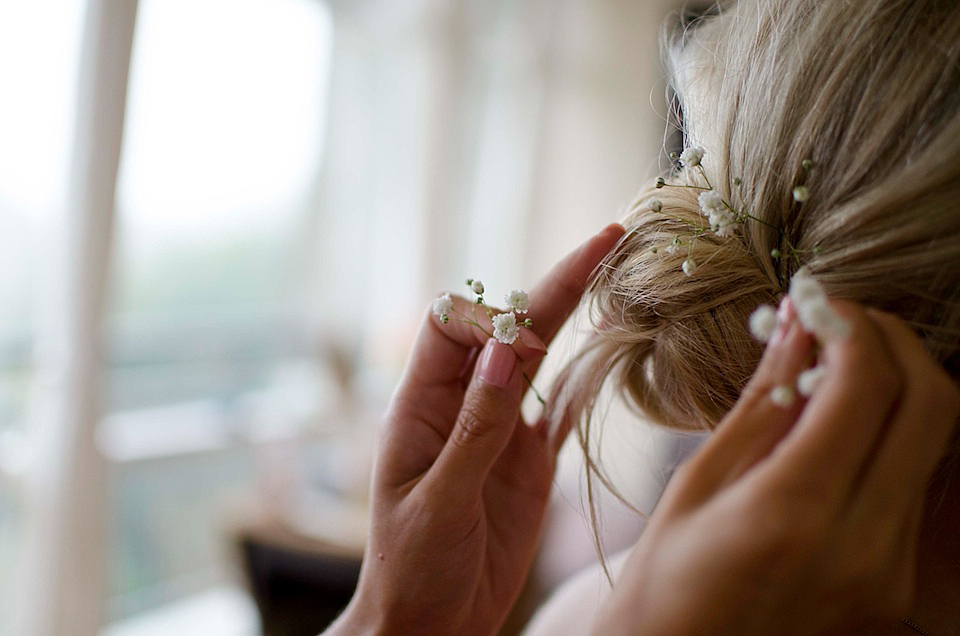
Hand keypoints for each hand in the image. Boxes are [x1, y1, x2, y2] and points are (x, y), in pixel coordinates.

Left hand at [327, 224, 625, 635]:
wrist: (429, 624)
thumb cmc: (411, 567)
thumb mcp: (440, 500)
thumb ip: (474, 426)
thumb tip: (502, 349)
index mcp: (421, 406)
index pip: (451, 324)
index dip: (489, 316)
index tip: (521, 342)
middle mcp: (463, 405)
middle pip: (507, 328)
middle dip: (551, 286)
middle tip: (605, 237)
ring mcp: (500, 430)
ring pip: (538, 358)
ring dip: (573, 316)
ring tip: (615, 267)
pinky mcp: (529, 460)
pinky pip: (562, 406)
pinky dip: (588, 375)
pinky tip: (616, 341)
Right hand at [592, 301, 959, 634]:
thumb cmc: (663, 584)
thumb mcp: (698, 483)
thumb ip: (761, 403)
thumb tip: (795, 327)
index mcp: (794, 512)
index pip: (864, 384)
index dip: (848, 324)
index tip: (816, 300)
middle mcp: (863, 544)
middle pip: (930, 405)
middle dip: (893, 341)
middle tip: (839, 320)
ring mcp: (889, 571)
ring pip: (933, 442)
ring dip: (897, 384)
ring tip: (832, 364)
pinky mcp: (894, 584)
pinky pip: (913, 483)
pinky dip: (890, 433)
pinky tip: (840, 420)